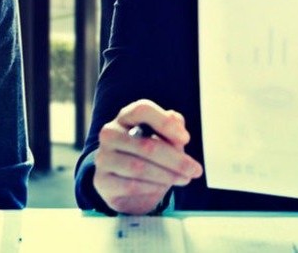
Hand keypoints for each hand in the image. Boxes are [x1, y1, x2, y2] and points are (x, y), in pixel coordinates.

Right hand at [92, 99, 202, 214]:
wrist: (124, 185)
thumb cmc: (147, 155)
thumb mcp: (163, 139)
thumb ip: (172, 128)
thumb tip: (177, 122)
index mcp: (125, 116)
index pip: (142, 110)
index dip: (165, 123)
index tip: (186, 139)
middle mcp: (110, 133)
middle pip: (146, 145)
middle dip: (176, 160)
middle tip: (195, 170)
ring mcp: (103, 157)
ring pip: (139, 168)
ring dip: (167, 176)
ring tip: (184, 179)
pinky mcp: (102, 180)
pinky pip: (131, 185)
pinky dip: (151, 187)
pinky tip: (162, 187)